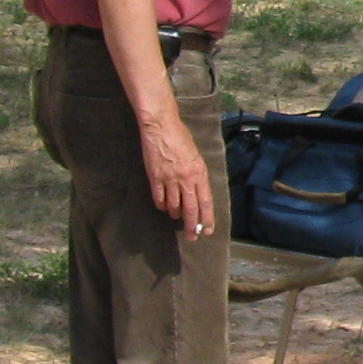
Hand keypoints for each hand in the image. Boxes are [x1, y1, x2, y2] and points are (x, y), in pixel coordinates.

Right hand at [140, 107, 214, 237]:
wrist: (161, 126)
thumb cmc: (181, 137)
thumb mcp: (196, 155)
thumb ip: (198, 174)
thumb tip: (198, 191)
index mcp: (200, 172)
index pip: (206, 201)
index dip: (207, 218)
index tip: (207, 230)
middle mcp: (186, 178)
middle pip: (191, 209)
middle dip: (192, 226)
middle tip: (192, 237)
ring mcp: (169, 179)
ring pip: (174, 206)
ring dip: (176, 215)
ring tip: (177, 217)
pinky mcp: (154, 177)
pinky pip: (159, 198)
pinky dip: (162, 205)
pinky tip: (164, 208)